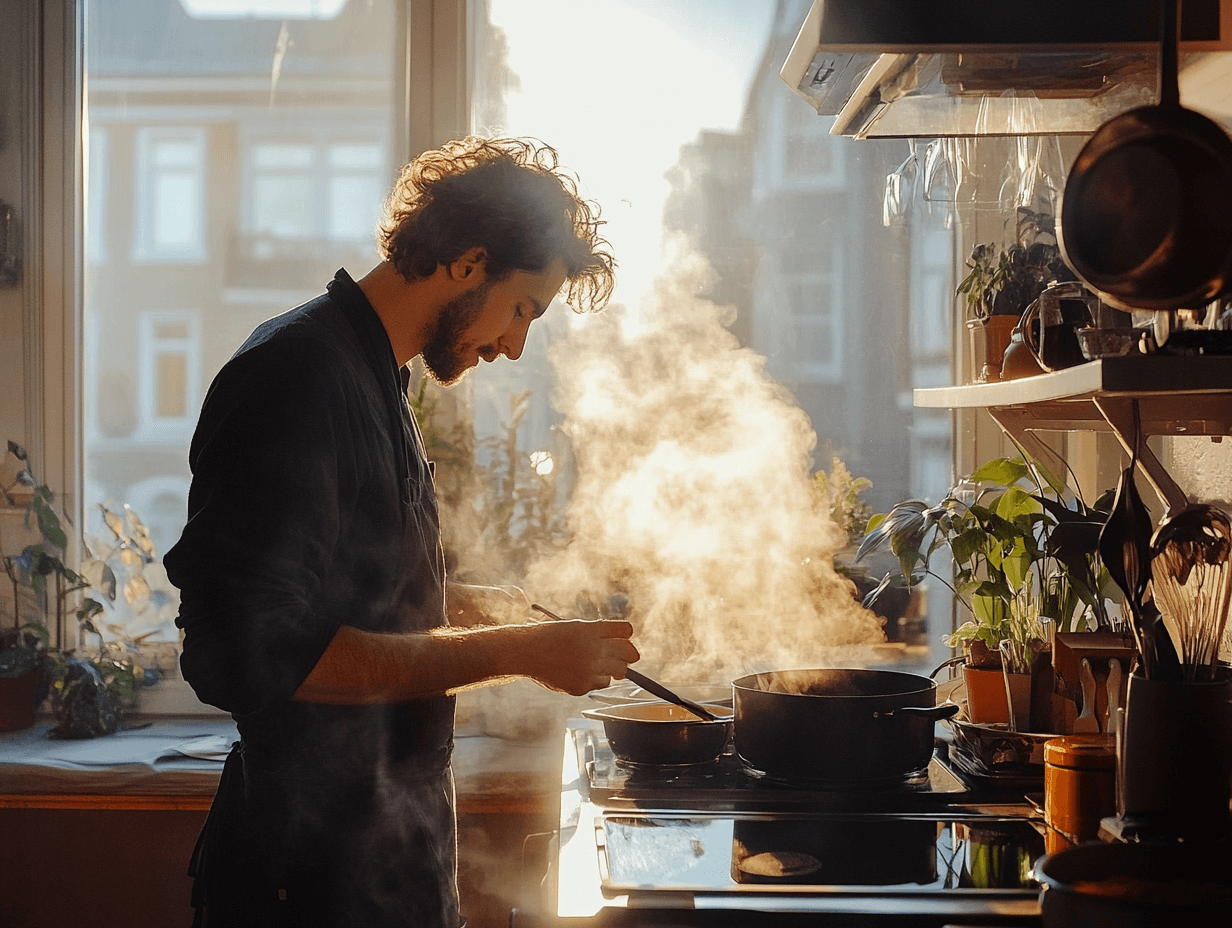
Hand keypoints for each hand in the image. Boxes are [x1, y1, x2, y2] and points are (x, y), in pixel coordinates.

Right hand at [523, 619, 638, 695]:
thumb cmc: (550, 637)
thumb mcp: (576, 627)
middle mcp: (593, 648)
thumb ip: (599, 635)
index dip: (625, 635)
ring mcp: (588, 669)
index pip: (626, 630)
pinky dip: (593, 679)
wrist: (526, 652)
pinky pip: (601, 683)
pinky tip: (577, 672)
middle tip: (617, 657)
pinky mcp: (583, 685)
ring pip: (619, 672)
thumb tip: (627, 651)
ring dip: (610, 668)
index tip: (621, 639)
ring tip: (591, 663)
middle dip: (626, 655)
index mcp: (591, 629)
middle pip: (629, 653)